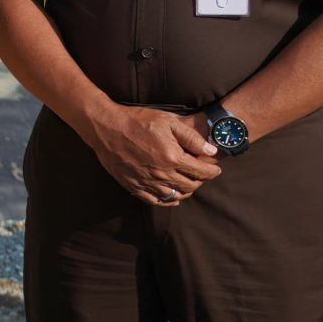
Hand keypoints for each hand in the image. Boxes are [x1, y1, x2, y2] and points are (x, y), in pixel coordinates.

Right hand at [87, 104, 221, 206]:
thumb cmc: (137, 121)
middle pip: (190, 186)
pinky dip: (167, 201)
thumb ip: (192, 138)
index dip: (212, 172)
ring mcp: (147, 182)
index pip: (201, 172)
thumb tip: (211, 152)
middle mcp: (161, 174)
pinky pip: (155, 200)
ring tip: (188, 184)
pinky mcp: (134, 185)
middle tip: (201, 175)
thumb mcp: (168, 121)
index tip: (215, 170)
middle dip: (200, 181)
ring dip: (185, 191)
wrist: (106, 127)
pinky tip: (172, 197)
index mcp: (172, 158)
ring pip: (174, 195)